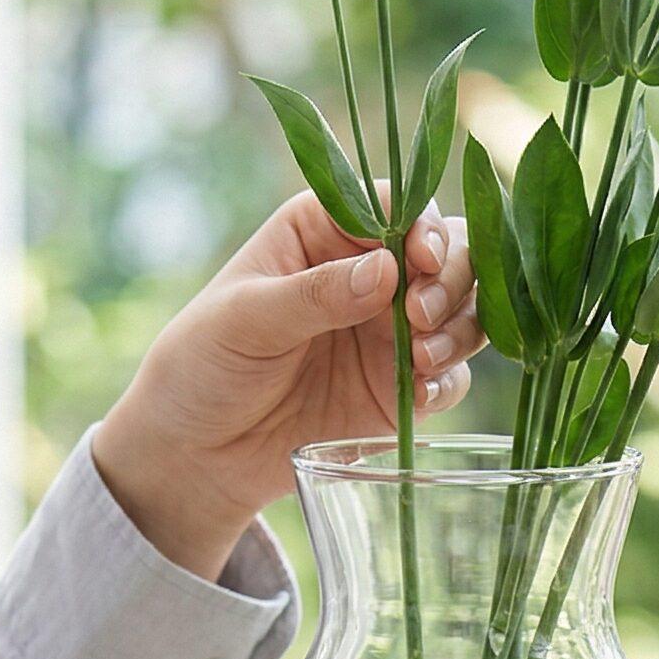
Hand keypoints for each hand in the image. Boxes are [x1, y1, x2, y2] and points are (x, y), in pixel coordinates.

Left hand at [93, 184, 484, 577]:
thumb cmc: (202, 364)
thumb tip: (387, 270)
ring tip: (423, 356)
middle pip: (448, 253)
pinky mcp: (400, 388)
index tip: (422, 259)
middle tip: (419, 315)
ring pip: (462, 310)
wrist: (196, 452)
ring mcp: (389, 331)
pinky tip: (422, 393)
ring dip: (460, 327)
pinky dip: (450, 379)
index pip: (396, 206)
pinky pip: (451, 376)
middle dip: (451, 279)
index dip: (423, 225)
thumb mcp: (246, 320)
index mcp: (325, 231)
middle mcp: (369, 273)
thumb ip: (315, 294)